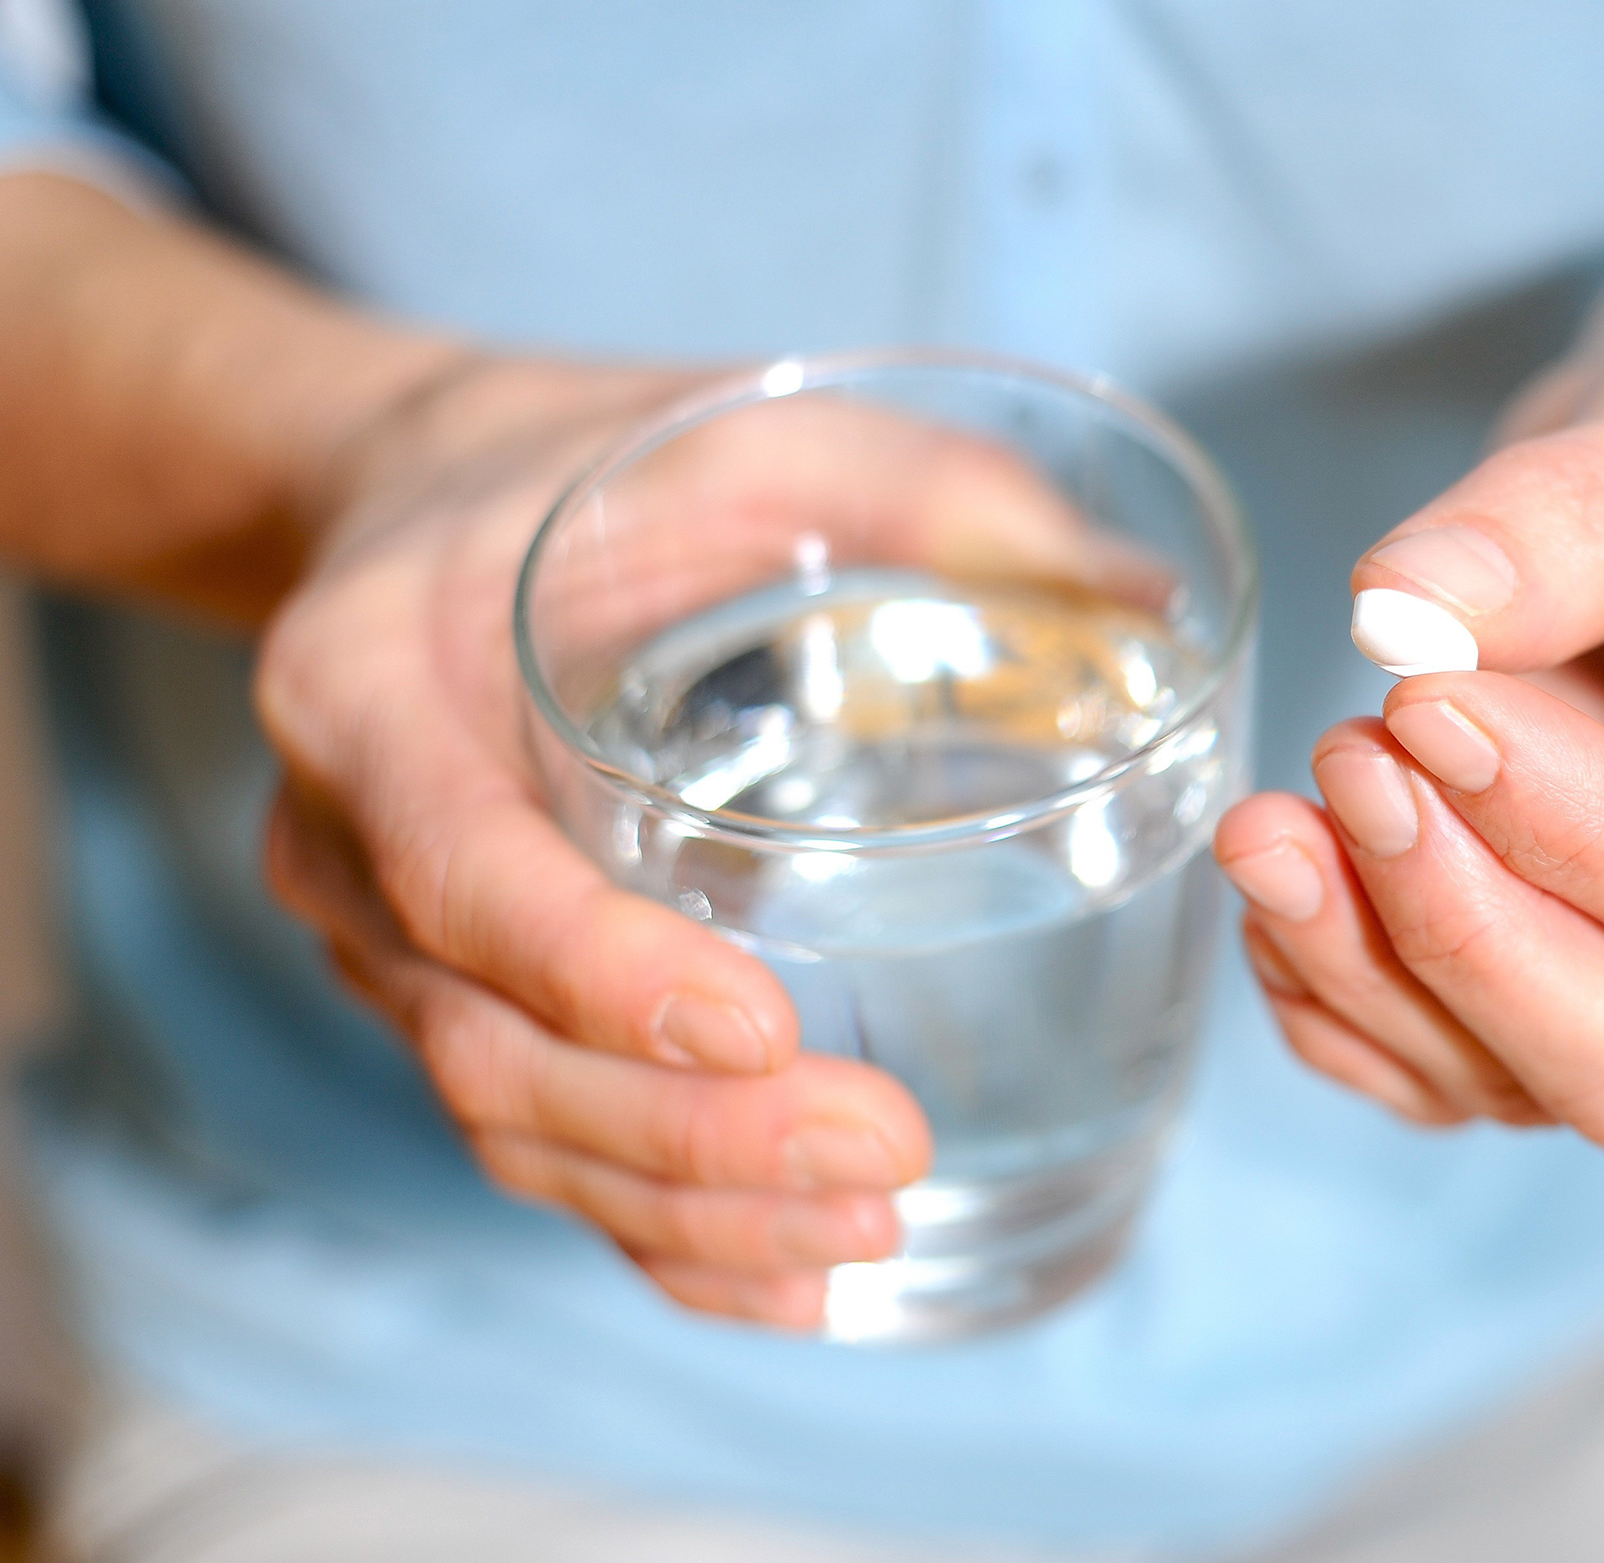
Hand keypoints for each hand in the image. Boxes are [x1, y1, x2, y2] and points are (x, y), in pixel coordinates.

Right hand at [256, 358, 1112, 1325]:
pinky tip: (794, 1279)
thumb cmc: (604, 467)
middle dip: (685, 1132)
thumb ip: (933, 493)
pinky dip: (659, 1233)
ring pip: (513, 1125)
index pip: (461, 869)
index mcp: (372, 685)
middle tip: (880, 1152)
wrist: (436, 506)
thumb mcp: (754, 430)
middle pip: (490, 1042)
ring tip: (869, 1232)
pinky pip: (537, 1147)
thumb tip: (1150, 605)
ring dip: (688, 1208)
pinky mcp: (455, 1002)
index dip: (597, 969)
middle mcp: (346, 837)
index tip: (757, 1028)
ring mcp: (388, 942)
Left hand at [1213, 213, 1603, 1146]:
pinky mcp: (1586, 999)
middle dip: (1464, 939)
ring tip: (1270, 814)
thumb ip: (1573, 515)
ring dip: (1371, 969)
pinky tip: (1282, 878)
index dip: (1561, 830)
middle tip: (1344, 760)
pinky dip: (1343, 999)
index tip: (1420, 698)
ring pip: (1526, 1088)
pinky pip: (1448, 1072)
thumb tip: (1397, 610)